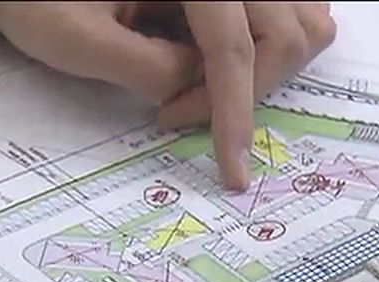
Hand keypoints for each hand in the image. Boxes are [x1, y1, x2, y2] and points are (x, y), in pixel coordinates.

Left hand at [0, 2, 337, 191]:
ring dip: (270, 64)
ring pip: (304, 20)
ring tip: (204, 80)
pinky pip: (293, 9)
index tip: (232, 169)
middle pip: (285, 34)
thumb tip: (194, 91)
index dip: (233, 113)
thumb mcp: (73, 36)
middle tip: (178, 110)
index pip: (234, 47)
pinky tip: (221, 56)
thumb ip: (145, 69)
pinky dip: (273, 42)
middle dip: (245, 90)